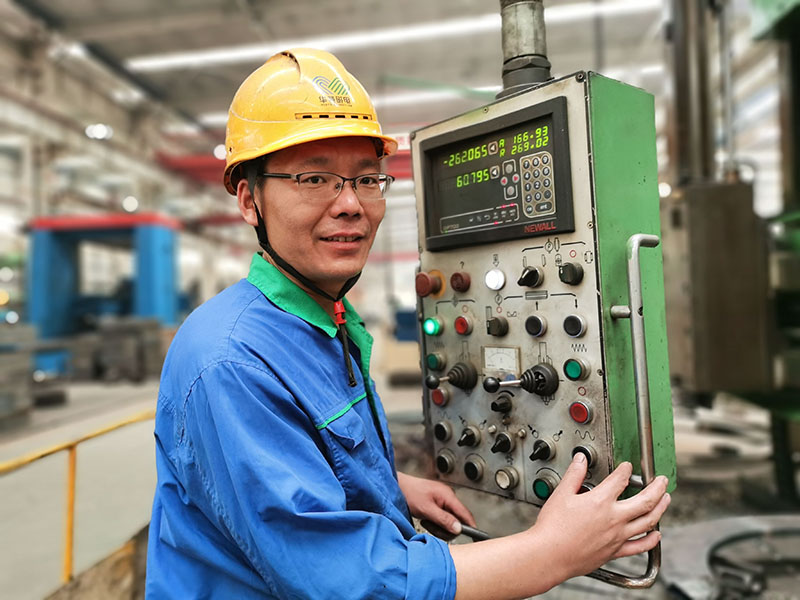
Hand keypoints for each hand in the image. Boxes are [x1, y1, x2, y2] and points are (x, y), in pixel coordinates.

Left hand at [397, 472, 476, 534]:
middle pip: (457, 520)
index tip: (475, 537)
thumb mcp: (426, 509)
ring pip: (448, 521)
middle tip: (432, 526)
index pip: (465, 513)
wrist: (397, 487)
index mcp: (448, 495)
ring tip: (426, 521)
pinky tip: (425, 519)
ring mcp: (442, 501)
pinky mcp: (437, 505)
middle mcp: (448, 497)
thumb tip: (458, 528)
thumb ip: (443, 519)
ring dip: (438, 526)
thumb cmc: (409, 493)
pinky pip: (442, 518)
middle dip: (445, 528)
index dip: (470, 526)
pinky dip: (434, 522)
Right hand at [530, 453, 670, 582]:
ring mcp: (617, 536)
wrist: (550, 555)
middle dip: (657, 487)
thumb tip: (581, 460)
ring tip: (666, 500)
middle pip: (645, 500)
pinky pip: (640, 546)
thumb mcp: (561, 494)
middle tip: (662, 480)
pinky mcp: (615, 551)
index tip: (628, 466)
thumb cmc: (553, 528)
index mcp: (600, 501)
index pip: (620, 479)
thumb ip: (574, 475)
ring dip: (661, 509)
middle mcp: (614, 518)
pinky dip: (652, 540)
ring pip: (648, 522)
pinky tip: (656, 535)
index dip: (626, 470)